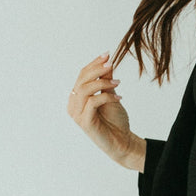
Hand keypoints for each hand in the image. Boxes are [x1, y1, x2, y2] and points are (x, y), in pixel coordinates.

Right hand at [67, 53, 145, 170]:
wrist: (122, 141)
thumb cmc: (115, 121)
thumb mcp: (111, 95)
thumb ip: (106, 80)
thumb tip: (107, 62)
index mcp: (77, 97)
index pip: (82, 75)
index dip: (94, 63)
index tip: (107, 54)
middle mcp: (73, 105)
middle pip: (81, 80)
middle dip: (97, 69)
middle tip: (111, 63)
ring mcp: (77, 114)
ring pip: (84, 90)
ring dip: (102, 82)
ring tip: (117, 83)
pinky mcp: (85, 122)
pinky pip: (92, 103)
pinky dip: (106, 96)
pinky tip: (119, 96)